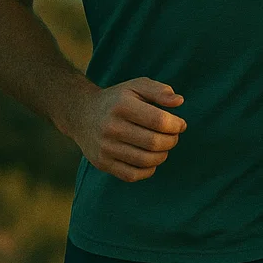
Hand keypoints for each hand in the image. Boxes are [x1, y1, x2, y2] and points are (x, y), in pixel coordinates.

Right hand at [68, 78, 186, 182]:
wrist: (82, 114)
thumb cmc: (117, 100)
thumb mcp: (137, 87)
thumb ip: (159, 91)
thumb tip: (179, 101)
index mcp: (122, 105)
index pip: (159, 121)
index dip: (176, 125)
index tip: (180, 124)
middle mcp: (111, 127)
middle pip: (154, 142)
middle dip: (172, 141)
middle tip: (173, 136)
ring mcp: (105, 147)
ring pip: (146, 161)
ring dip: (162, 155)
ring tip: (162, 146)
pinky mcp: (102, 163)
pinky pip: (133, 175)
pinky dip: (148, 170)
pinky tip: (150, 159)